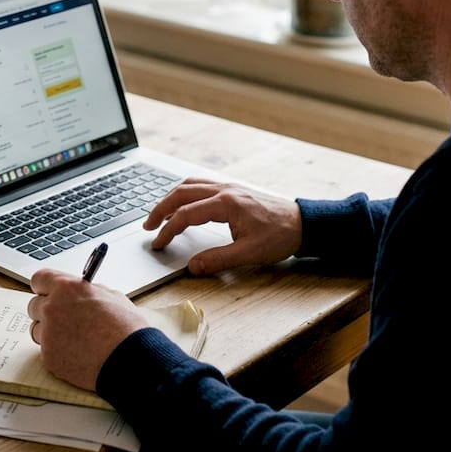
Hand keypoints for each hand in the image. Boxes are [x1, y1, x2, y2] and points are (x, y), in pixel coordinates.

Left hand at [27, 269, 148, 390]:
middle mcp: (52, 308)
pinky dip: (58, 353)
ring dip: (50, 333)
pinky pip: (47, 351)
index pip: (39, 279)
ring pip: (37, 330)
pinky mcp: (49, 356)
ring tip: (74, 340)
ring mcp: (48, 334)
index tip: (47, 292)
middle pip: (34, 306)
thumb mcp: (111, 296)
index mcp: (66, 288)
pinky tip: (78, 355)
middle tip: (63, 319)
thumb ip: (88, 292)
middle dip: (46, 312)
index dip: (44, 287)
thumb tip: (81, 293)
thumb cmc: (125, 327)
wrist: (130, 359)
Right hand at [144, 177, 301, 273]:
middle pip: (182, 193)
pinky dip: (185, 193)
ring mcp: (229, 187)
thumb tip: (193, 266)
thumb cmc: (280, 236)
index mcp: (226, 203)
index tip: (158, 244)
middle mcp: (225, 190)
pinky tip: (183, 204)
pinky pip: (201, 185)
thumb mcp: (249, 253)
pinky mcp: (233, 190)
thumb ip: (218, 260)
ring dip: (171, 198)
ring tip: (159, 214)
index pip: (186, 214)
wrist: (303, 223)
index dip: (168, 230)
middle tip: (148, 226)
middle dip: (160, 209)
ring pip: (190, 185)